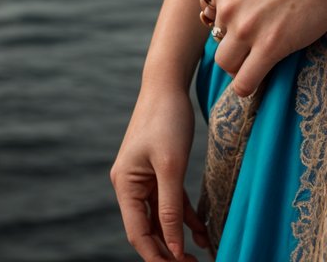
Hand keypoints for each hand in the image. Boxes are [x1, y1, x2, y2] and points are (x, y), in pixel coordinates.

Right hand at [110, 83, 213, 260]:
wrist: (168, 82)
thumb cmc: (166, 119)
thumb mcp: (170, 165)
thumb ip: (170, 207)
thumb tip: (172, 245)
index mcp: (125, 185)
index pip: (138, 232)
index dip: (156, 255)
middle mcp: (131, 184)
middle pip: (148, 228)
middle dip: (168, 250)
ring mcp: (145, 177)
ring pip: (161, 217)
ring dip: (178, 236)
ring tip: (198, 256)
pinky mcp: (160, 169)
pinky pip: (171, 201)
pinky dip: (185, 216)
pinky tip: (201, 231)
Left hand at [200, 0, 326, 97]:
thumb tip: (238, 5)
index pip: (212, 17)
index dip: (232, 23)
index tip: (251, 24)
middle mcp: (228, 6)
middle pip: (218, 42)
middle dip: (236, 45)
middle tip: (259, 43)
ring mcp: (246, 28)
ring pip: (227, 64)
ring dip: (241, 67)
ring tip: (260, 62)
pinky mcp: (269, 47)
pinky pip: (245, 82)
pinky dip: (249, 87)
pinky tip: (261, 81)